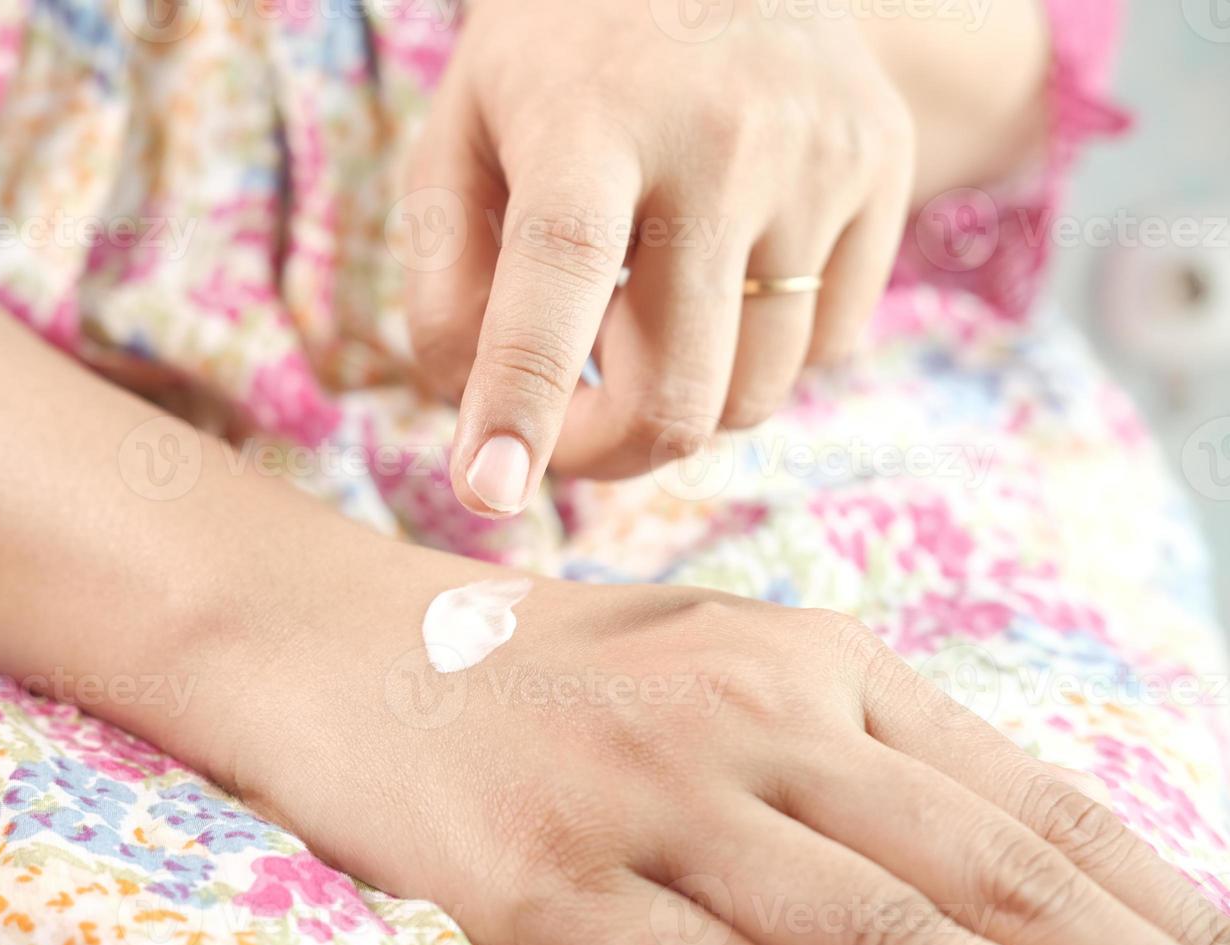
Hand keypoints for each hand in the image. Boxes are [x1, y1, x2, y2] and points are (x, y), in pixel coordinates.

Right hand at [231, 570, 1229, 944]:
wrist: (340, 645)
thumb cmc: (540, 672)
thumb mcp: (714, 670)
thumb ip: (850, 752)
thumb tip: (1000, 877)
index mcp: (810, 662)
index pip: (1026, 804)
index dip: (1160, 904)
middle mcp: (748, 714)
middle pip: (981, 878)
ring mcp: (646, 796)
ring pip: (872, 938)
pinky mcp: (544, 882)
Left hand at [402, 0, 914, 514]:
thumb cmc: (565, 60)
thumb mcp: (466, 134)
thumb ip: (449, 278)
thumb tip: (475, 416)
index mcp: (592, 116)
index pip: (560, 275)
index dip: (524, 397)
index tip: (489, 492)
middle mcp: (723, 139)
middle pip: (680, 389)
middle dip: (608, 451)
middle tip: (564, 435)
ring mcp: (822, 159)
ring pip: (756, 392)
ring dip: (685, 400)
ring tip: (643, 321)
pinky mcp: (887, 173)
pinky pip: (827, 348)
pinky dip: (761, 353)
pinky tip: (723, 278)